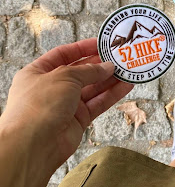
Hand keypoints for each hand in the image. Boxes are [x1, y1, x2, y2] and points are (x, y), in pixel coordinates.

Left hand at [0, 39, 132, 168]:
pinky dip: (111, 95)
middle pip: (80, 72)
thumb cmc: (40, 104)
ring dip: (110, 79)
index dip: (83, 48)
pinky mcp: (78, 120)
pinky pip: (97, 103)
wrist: (34, 144)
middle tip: (120, 57)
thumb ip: (88, 71)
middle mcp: (51, 88)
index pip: (63, 54)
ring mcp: (65, 105)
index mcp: (38, 72)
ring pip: (92, 89)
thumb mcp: (65, 77)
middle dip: (100, 64)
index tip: (102, 43)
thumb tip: (107, 67)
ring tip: (128, 70)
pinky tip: (126, 86)